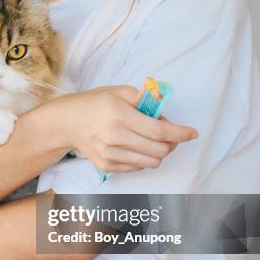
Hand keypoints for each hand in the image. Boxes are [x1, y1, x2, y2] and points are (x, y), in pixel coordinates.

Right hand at [45, 86, 197, 172]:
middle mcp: (114, 137)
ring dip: (158, 153)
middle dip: (171, 143)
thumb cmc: (95, 103)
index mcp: (120, 115)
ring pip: (151, 163)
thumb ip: (146, 101)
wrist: (67, 122)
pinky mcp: (106, 166)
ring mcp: (109, 155)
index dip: (180, 133)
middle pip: (159, 150)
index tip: (192, 133)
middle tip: (168, 135)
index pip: (159, 131)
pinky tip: (133, 147)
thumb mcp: (120, 92)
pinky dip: (142, 159)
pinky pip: (137, 168)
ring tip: (150, 141)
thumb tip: (167, 118)